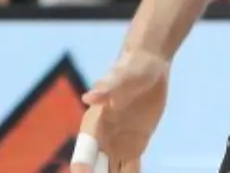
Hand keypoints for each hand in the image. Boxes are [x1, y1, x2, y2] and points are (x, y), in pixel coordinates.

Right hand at [72, 48, 170, 172]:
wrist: (148, 66)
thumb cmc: (131, 67)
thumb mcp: (122, 75)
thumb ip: (106, 87)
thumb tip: (88, 97)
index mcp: (93, 123)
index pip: (84, 153)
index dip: (81, 169)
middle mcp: (102, 138)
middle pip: (95, 170)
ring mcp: (117, 145)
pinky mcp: (134, 147)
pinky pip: (131, 170)